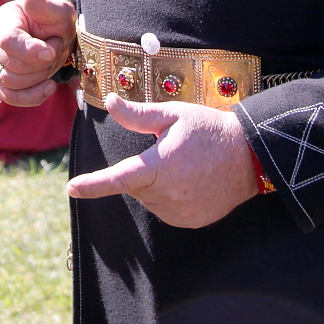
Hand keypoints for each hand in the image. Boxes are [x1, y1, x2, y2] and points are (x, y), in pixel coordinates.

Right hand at [0, 0, 76, 106]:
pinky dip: (32, 96)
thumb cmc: (55, 19)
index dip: (29, 50)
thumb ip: (43, 4)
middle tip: (56, 46)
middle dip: (43, 62)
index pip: (8, 40)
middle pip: (13, 65)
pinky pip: (10, 97)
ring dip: (40, 77)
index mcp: (3, 20)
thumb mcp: (56, 8)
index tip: (50, 52)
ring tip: (51, 59)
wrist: (55, 34)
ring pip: (12, 83)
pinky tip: (49, 87)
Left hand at [66, 94, 257, 227]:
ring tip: (184, 164)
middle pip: (135, 186)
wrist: (251, 155)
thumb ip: (138, 115)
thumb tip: (111, 101)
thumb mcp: (173, 115)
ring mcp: (180, 212)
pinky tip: (189, 181)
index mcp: (159, 167)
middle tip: (169, 150)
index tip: (72, 189)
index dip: (93, 185)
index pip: (118, 179)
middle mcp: (167, 195)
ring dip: (155, 184)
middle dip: (142, 169)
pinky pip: (166, 210)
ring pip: (149, 199)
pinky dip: (169, 197)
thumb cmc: (209, 130)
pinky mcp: (191, 222)